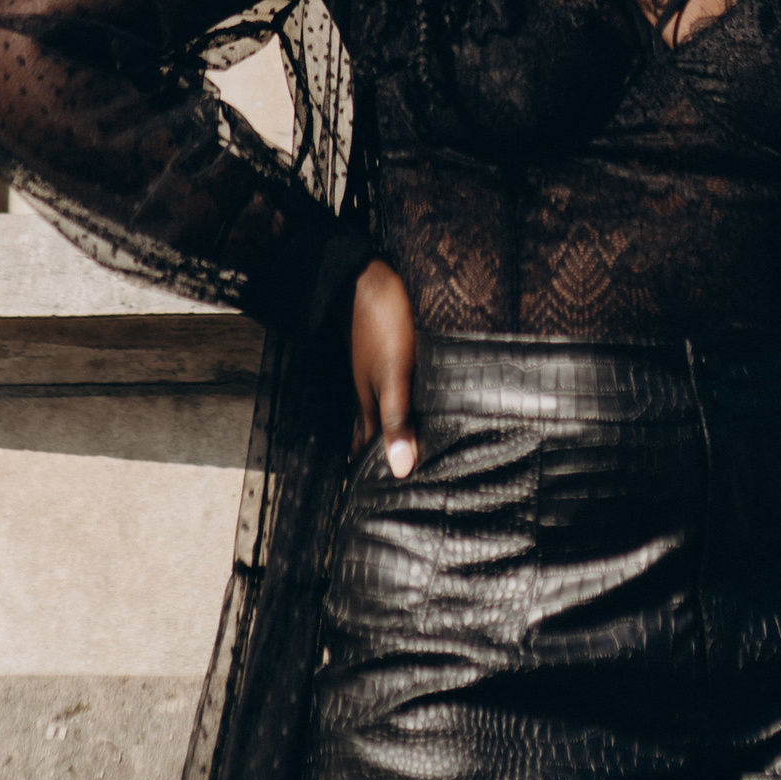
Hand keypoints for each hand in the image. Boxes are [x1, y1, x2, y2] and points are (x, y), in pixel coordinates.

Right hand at [349, 258, 418, 476]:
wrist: (364, 278)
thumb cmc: (381, 326)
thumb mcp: (394, 376)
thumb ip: (398, 419)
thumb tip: (401, 468)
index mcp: (370, 405)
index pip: (371, 450)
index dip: (378, 473)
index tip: (385, 501)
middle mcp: (370, 393)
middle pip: (378, 434)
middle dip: (386, 457)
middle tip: (402, 482)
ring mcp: (375, 374)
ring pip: (385, 413)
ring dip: (396, 432)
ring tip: (412, 451)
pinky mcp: (385, 357)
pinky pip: (394, 392)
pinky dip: (404, 407)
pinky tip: (416, 404)